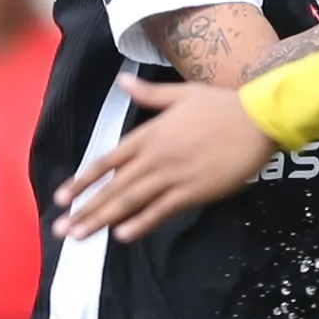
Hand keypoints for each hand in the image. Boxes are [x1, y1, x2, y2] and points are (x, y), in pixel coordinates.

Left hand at [52, 77, 277, 242]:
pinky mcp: (194, 190)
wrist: (257, 118)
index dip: (82, 180)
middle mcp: (155, 156)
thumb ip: (148, 94)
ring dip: (103, 219)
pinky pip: (162, 209)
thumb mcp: (181, 94)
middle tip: (61, 230)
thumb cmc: (222, 105)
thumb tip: (121, 82)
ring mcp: (174, 174)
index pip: (106, 161)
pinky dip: (142, 222)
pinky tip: (123, 235)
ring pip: (131, 200)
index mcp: (149, 134)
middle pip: (113, 186)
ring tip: (81, 236)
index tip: (61, 197)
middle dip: (85, 209)